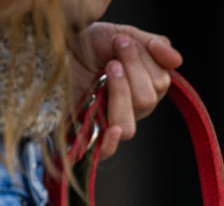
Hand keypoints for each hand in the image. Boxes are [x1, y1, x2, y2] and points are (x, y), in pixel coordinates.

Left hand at [67, 22, 183, 159]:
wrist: (45, 49)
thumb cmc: (81, 44)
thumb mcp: (120, 35)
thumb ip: (152, 46)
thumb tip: (177, 60)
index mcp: (140, 89)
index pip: (160, 85)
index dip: (145, 62)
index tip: (121, 41)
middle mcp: (127, 110)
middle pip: (147, 102)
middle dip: (133, 71)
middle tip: (112, 55)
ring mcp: (106, 124)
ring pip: (129, 127)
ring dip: (121, 94)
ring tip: (107, 71)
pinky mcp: (84, 135)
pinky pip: (106, 152)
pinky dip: (110, 142)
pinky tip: (111, 128)